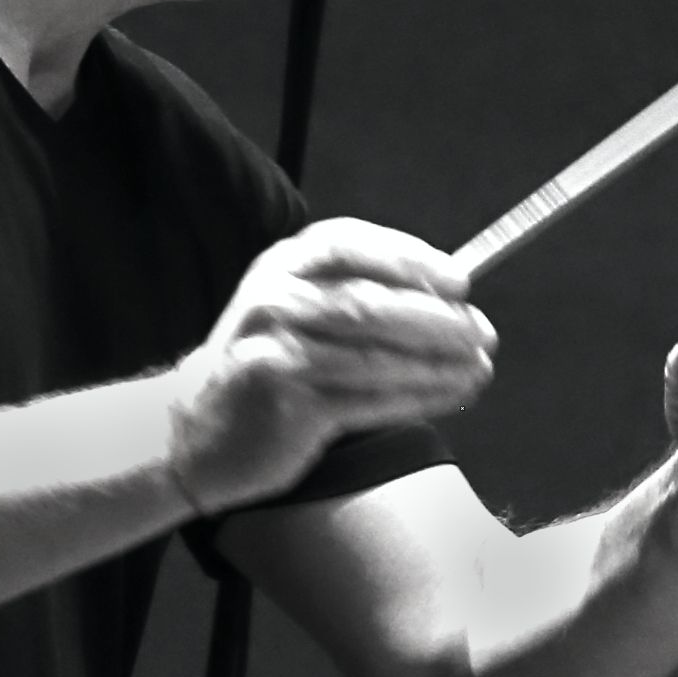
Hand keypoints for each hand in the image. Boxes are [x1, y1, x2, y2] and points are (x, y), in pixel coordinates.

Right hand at [171, 219, 495, 516]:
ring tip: (480, 369)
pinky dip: (419, 398)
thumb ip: (357, 292)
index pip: (351, 245)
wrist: (192, 431)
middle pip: (370, 303)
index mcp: (281, 267)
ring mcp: (276, 352)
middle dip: (438, 319)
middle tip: (485, 333)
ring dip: (438, 364)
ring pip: (375, 356)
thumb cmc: (266, 365)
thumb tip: (452, 297)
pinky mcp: (286, 402)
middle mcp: (274, 301)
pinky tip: (451, 396)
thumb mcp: (294, 308)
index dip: (411, 260)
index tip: (461, 281)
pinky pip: (369, 399)